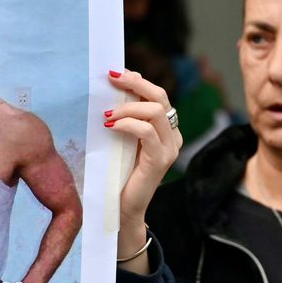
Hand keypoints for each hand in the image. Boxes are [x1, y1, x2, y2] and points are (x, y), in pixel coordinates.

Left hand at [105, 70, 181, 229]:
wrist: (121, 208)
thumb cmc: (118, 173)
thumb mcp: (122, 139)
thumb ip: (126, 117)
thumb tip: (116, 86)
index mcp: (167, 129)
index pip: (158, 95)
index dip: (138, 80)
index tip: (115, 74)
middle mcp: (173, 136)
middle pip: (160, 96)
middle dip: (135, 83)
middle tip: (111, 78)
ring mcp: (170, 148)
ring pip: (155, 111)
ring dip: (128, 107)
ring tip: (107, 114)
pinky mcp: (160, 160)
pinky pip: (147, 131)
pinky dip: (128, 124)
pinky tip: (112, 125)